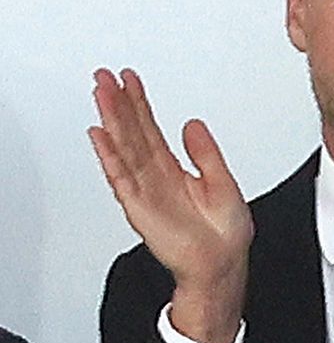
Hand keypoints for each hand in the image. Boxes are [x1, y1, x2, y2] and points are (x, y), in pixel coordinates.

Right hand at [88, 68, 252, 342]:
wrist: (222, 265)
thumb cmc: (225, 234)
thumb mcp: (224, 183)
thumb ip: (207, 153)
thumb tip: (192, 124)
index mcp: (174, 171)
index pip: (151, 130)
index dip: (140, 104)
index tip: (130, 80)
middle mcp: (156, 178)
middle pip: (132, 133)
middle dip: (119, 104)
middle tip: (106, 76)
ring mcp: (145, 191)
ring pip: (124, 148)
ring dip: (111, 120)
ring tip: (101, 93)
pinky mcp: (140, 208)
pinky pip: (121, 177)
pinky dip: (109, 156)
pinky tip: (100, 135)